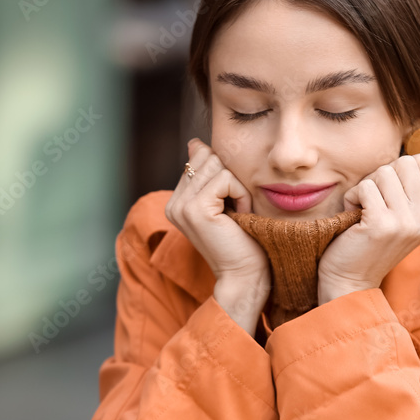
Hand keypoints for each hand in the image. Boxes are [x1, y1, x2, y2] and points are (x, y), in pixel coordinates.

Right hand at [166, 139, 270, 333]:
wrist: (245, 277)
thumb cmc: (243, 243)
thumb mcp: (226, 202)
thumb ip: (210, 174)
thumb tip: (196, 143)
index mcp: (177, 200)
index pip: (201, 158)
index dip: (225, 174)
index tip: (231, 205)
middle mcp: (173, 202)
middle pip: (208, 157)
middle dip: (231, 179)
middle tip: (238, 210)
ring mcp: (181, 206)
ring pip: (217, 165)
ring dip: (238, 187)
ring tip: (239, 214)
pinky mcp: (195, 209)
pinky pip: (225, 179)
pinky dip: (241, 195)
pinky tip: (241, 217)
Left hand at [317, 151, 419, 303]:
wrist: (352, 280)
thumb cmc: (373, 242)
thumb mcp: (404, 213)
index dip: (398, 171)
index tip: (388, 196)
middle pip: (406, 163)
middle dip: (382, 176)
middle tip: (373, 202)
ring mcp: (407, 222)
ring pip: (384, 172)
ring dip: (366, 187)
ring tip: (363, 211)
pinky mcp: (382, 224)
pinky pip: (365, 187)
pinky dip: (352, 198)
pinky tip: (353, 217)